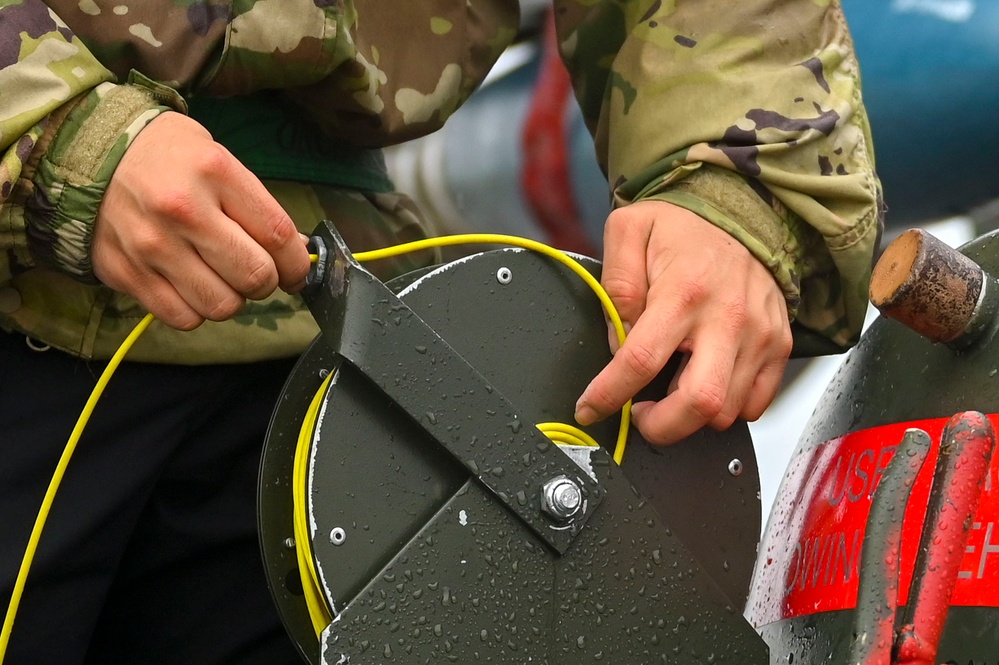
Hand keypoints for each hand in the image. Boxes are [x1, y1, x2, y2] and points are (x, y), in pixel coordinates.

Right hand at [93, 111, 310, 329]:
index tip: (296, 270)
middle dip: (266, 282)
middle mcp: (183, 210)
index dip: (296, 262)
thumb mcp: (219, 160)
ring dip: (231, 298)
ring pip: (222, 305)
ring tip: (219, 277)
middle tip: (255, 272)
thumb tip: (296, 252)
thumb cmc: (168, 157)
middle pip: (254, 276)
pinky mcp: (127, 273)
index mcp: (214, 172)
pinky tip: (190, 285)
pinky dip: (196, 310)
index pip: (277, 235)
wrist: (91, 153)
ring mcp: (152, 245)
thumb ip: (256, 207)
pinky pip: (183, 318)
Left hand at [574, 201, 791, 444]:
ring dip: (691, 415)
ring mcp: (760, 335)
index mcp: (683, 291)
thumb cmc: (681, 225)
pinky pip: (756, 404)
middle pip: (700, 403)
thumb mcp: (629, 231)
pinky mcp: (779, 345)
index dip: (610, 395)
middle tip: (640, 415)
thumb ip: (616, 286)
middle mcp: (727, 318)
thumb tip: (618, 342)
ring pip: (727, 412)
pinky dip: (727, 409)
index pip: (641, 360)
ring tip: (670, 388)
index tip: (590, 409)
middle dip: (662, 426)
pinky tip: (704, 383)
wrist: (742, 209)